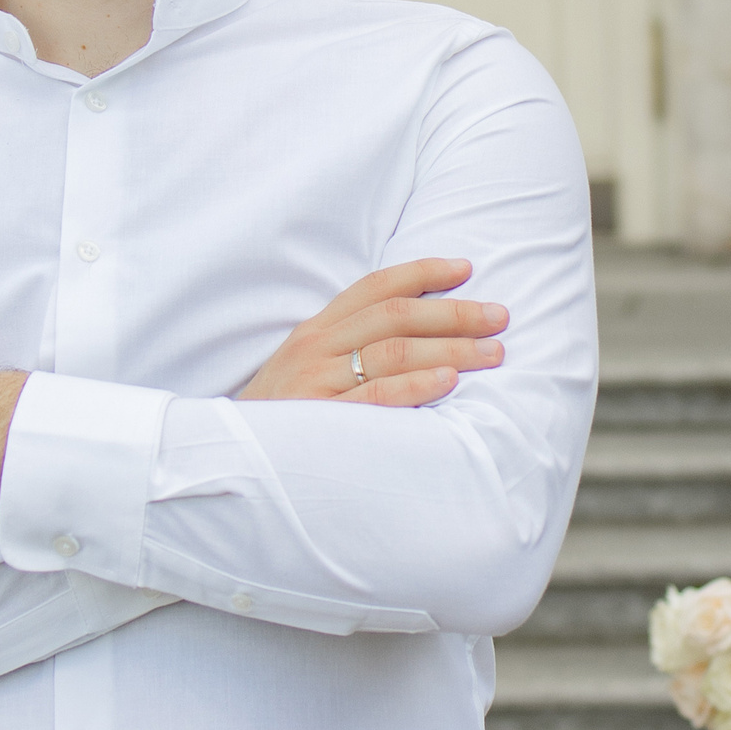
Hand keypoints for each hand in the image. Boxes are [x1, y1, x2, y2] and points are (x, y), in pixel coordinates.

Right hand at [236, 256, 505, 407]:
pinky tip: (449, 382)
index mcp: (316, 330)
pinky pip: (375, 397)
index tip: (466, 268)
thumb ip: (350, 347)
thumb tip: (417, 333)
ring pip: (393, 351)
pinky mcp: (320, 421)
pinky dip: (415, 385)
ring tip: (493, 352)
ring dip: (451, 348)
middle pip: (396, 315)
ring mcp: (317, 382)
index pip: (376, 288)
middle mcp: (316, 347)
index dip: (423, 272)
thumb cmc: (281, 417)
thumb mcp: (306, 369)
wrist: (230, 461)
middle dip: (455, 313)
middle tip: (500, 317)